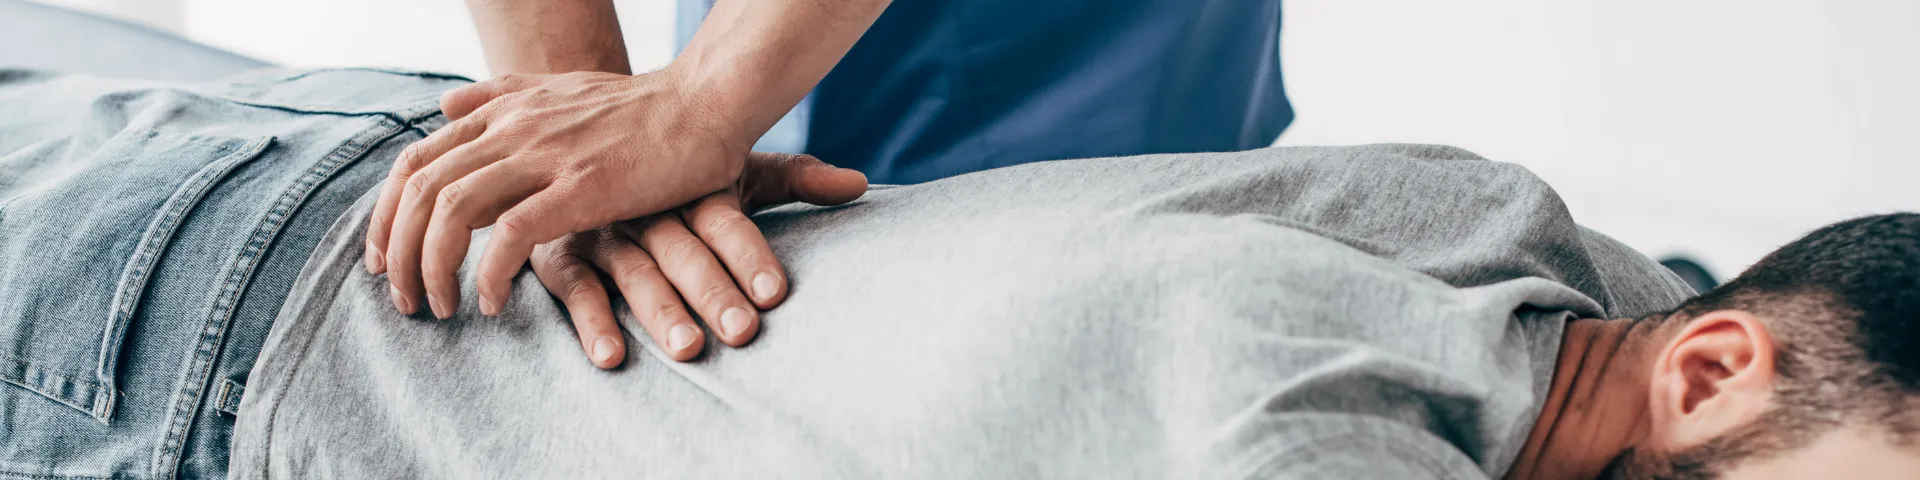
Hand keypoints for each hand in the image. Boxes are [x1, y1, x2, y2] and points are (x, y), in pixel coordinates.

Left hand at [365, 70, 757, 318]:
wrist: (706, 102)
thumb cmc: (643, 106)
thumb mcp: (558, 88)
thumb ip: (498, 95)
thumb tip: (444, 105)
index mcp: (503, 111)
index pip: (414, 162)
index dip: (385, 215)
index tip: (383, 259)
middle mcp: (513, 128)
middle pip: (418, 192)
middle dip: (397, 253)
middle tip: (403, 300)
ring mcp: (545, 156)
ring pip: (450, 213)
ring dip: (432, 269)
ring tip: (440, 309)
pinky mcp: (582, 187)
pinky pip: (509, 235)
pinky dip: (489, 274)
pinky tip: (493, 303)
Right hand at [529, 152, 865, 367]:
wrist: (583, 139)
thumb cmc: (677, 172)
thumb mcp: (734, 170)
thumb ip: (796, 179)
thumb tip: (861, 184)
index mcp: (689, 184)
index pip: (724, 219)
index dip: (749, 254)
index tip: (775, 292)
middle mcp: (646, 204)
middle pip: (683, 250)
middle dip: (713, 291)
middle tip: (743, 332)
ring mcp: (602, 228)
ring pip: (634, 272)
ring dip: (661, 311)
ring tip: (689, 349)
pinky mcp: (560, 252)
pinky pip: (575, 287)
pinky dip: (591, 321)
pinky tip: (611, 355)